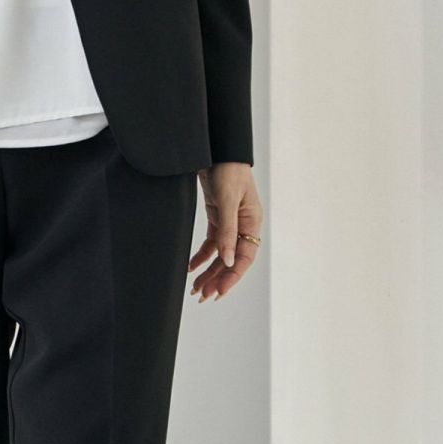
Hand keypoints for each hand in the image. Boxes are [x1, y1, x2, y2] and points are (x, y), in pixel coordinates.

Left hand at [189, 162, 262, 301]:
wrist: (215, 147)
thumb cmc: (227, 169)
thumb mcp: (227, 200)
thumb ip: (227, 231)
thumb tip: (228, 260)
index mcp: (252, 223)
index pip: (244, 258)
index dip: (232, 277)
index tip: (219, 292)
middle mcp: (243, 226)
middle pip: (231, 260)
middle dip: (217, 279)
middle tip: (202, 296)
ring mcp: (230, 222)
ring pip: (220, 255)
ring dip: (209, 272)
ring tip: (196, 290)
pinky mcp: (217, 217)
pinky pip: (211, 243)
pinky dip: (201, 257)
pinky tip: (191, 269)